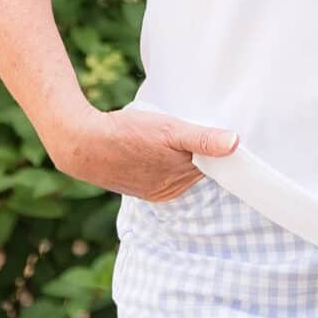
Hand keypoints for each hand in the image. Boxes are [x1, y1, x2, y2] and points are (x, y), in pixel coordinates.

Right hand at [49, 104, 241, 202]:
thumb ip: (203, 139)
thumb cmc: (127, 135)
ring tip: (167, 136)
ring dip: (177, 155)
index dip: (213, 146)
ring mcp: (152, 189)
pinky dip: (160, 160)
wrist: (82, 144)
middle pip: (195, 167)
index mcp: (182, 179)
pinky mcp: (137, 186)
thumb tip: (235, 143)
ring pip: (176, 169)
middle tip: (187, 128)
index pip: (212, 164)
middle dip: (196, 151)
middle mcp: (170, 189)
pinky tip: (152, 146)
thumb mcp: (170, 130)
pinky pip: (159, 172)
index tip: (213, 130)